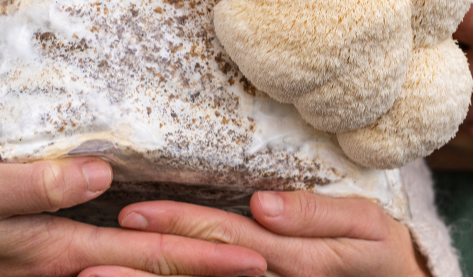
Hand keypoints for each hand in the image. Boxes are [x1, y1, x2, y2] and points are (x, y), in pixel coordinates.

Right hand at [0, 157, 265, 276]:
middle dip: (215, 270)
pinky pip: (120, 269)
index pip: (150, 256)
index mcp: (62, 252)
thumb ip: (33, 183)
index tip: (256, 257)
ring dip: (191, 269)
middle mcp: (73, 270)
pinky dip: (154, 264)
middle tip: (270, 263)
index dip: (205, 258)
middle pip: (158, 273)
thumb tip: (99, 173)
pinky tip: (181, 255)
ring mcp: (67, 272)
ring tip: (241, 260)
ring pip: (142, 274)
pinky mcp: (58, 265)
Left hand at [81, 191, 429, 276]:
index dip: (181, 225)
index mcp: (295, 261)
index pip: (228, 240)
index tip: (135, 213)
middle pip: (202, 276)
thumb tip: (262, 203)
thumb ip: (318, 214)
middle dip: (146, 265)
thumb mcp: (368, 226)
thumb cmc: (383, 253)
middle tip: (89, 257)